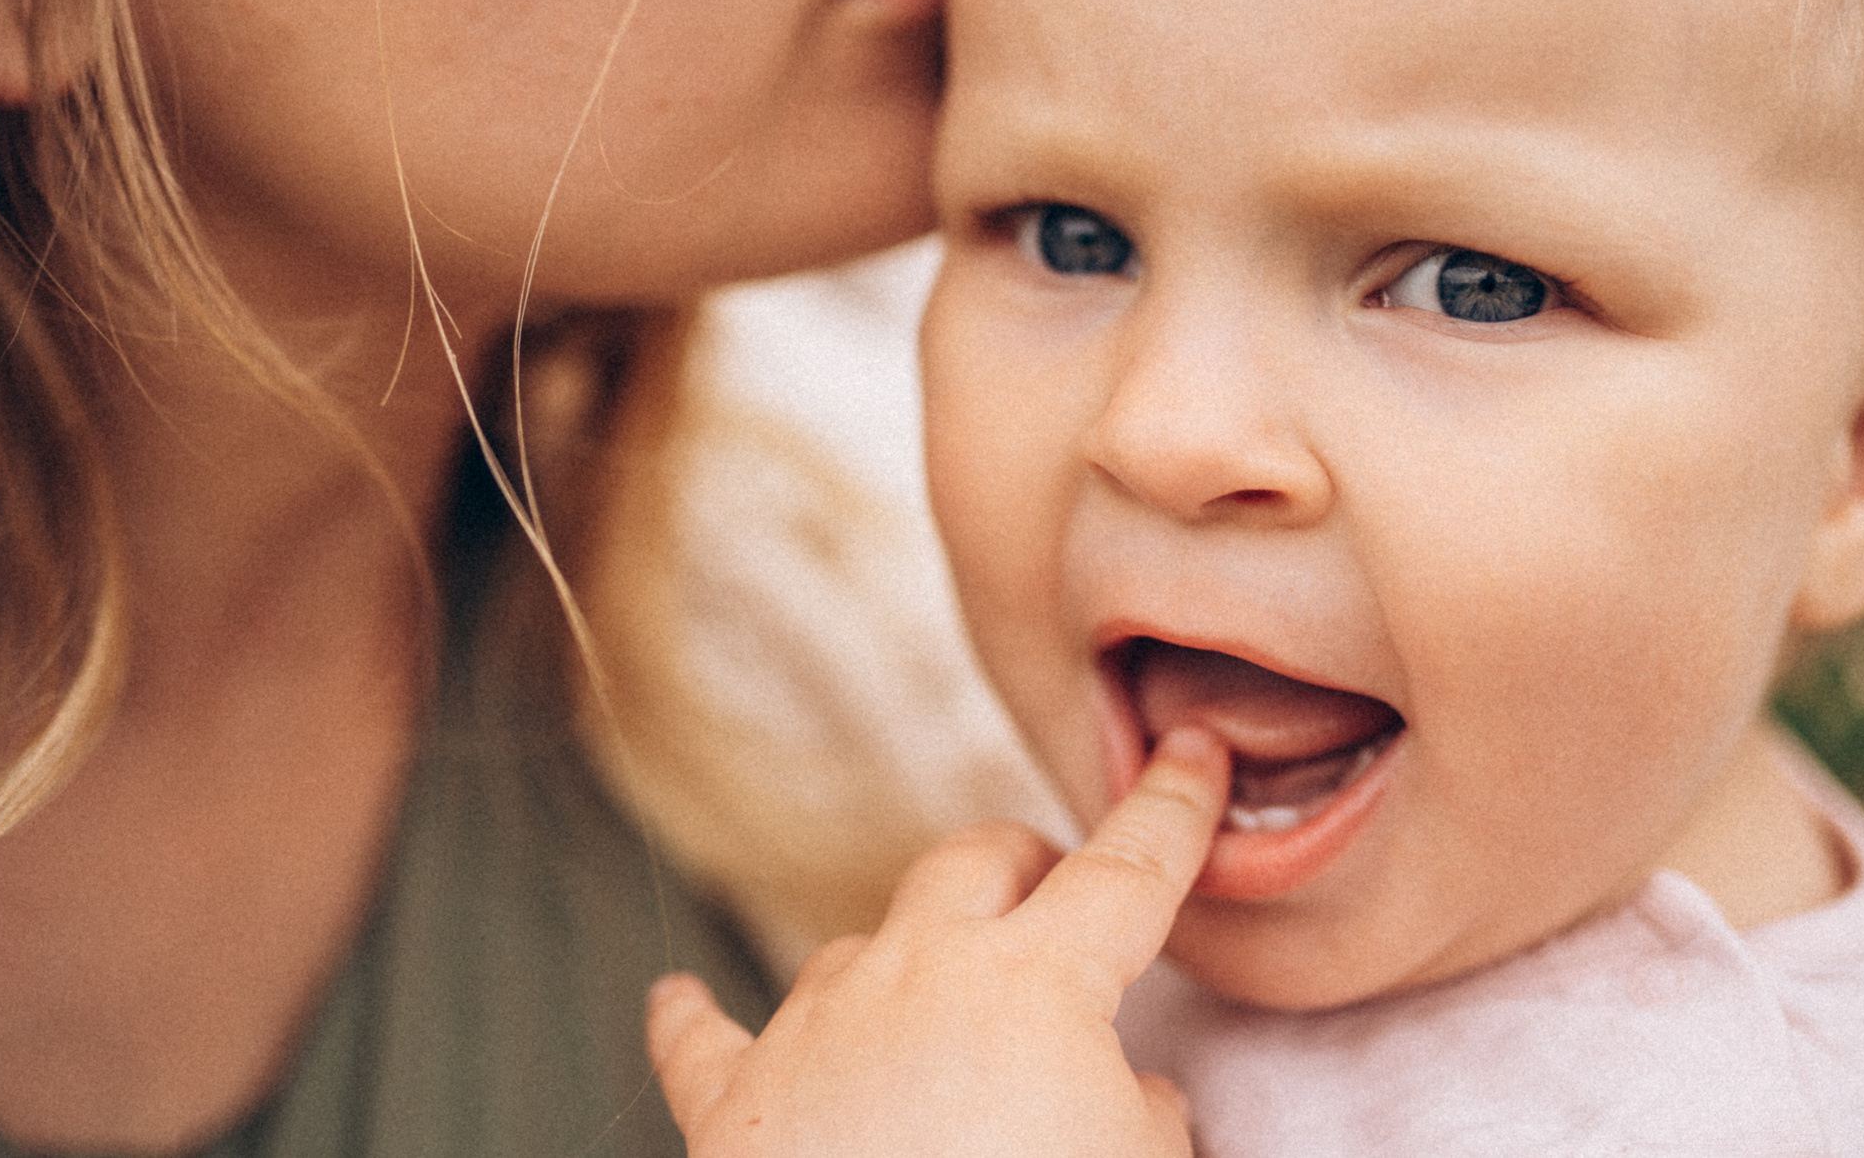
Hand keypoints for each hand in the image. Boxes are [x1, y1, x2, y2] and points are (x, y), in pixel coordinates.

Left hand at [647, 728, 1229, 1157]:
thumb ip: (1145, 1112)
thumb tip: (1125, 1092)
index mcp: (1035, 980)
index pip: (1126, 870)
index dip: (1171, 807)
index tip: (1192, 753)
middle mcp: (915, 973)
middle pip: (972, 862)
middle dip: (1021, 865)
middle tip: (1055, 897)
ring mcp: (815, 1029)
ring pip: (857, 944)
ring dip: (901, 961)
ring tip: (931, 1012)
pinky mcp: (735, 1104)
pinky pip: (700, 1040)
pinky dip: (690, 1018)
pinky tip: (671, 997)